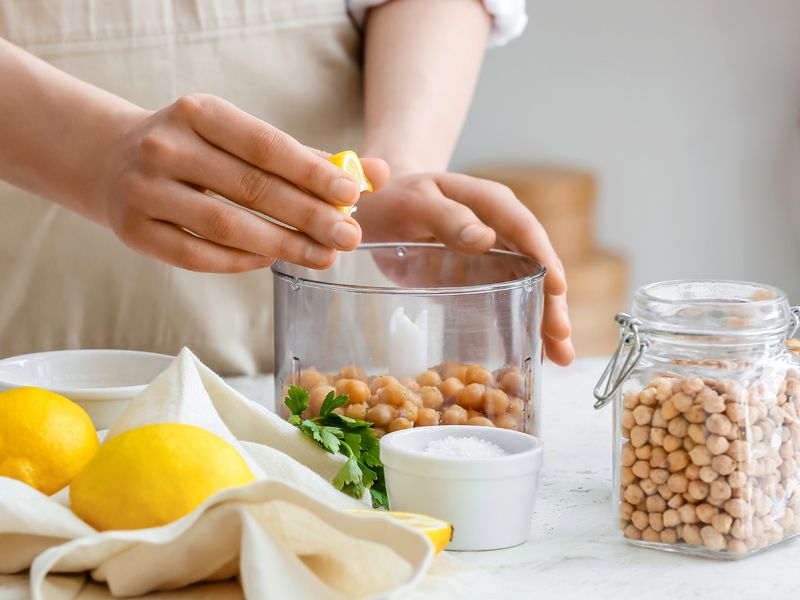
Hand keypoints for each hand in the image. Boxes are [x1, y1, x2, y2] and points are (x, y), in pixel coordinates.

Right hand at [93, 93, 389, 271]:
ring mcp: (145, 191)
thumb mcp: (240, 137)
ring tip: (322, 256)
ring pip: (226, 227)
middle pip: (251, 189)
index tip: (353, 195)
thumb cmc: (196, 149)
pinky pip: (197, 255)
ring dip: (282, 245)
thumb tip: (376, 175)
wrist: (112, 160)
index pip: (266, 145)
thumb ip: (306, 157)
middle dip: (308, 216)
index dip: (312, 173)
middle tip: (348, 238)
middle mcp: (166, 147)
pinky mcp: (134, 231)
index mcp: (199, 112)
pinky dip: (240, 261)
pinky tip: (271, 261)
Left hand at [355, 172, 573, 365]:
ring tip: (561, 358)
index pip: (525, 230)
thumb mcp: (412, 203)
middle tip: (561, 338)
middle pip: (536, 266)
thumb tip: (485, 240)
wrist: (379, 210)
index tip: (557, 289)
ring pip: (529, 289)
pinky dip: (520, 327)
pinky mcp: (483, 279)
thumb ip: (446, 218)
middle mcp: (501, 229)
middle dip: (552, 302)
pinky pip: (508, 302)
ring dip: (545, 322)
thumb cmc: (392, 200)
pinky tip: (534, 355)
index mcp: (489, 202)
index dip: (544, 259)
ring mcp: (495, 256)